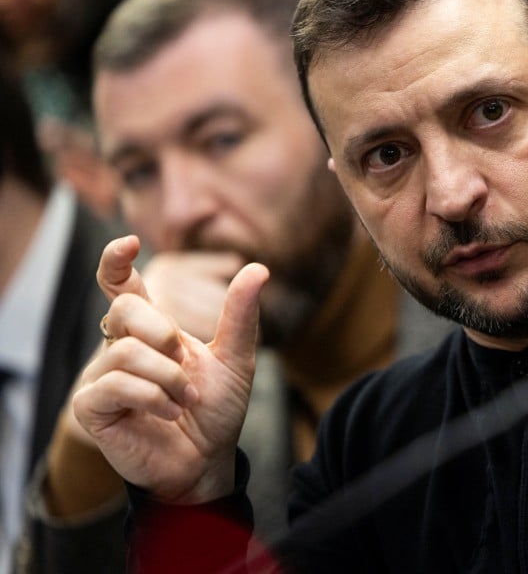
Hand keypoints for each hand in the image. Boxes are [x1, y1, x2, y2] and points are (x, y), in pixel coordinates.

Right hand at [73, 236, 268, 503]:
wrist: (209, 460)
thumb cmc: (216, 409)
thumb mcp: (237, 358)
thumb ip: (240, 314)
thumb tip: (259, 268)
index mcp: (151, 331)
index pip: (122, 287)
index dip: (116, 263)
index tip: (127, 243)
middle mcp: (121, 348)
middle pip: (125, 310)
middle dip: (162, 332)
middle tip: (184, 360)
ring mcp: (103, 377)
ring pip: (126, 351)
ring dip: (168, 377)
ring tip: (184, 400)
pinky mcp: (92, 408)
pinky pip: (116, 385)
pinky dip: (152, 398)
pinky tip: (168, 414)